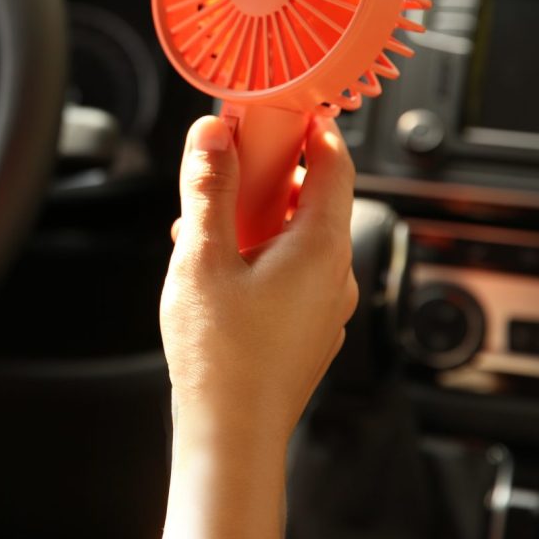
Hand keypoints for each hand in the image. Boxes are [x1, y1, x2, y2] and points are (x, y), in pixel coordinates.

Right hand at [159, 114, 356, 538]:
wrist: (230, 431)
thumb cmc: (221, 355)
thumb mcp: (203, 255)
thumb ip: (208, 188)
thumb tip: (212, 134)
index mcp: (321, 247)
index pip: (334, 163)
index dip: (309, 127)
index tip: (280, 108)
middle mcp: (335, 274)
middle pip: (312, 198)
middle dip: (267, 173)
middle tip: (227, 159)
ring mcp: (324, 305)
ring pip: (296, 236)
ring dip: (255, 216)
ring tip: (206, 222)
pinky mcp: (307, 328)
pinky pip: (290, 270)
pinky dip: (258, 251)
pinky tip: (214, 264)